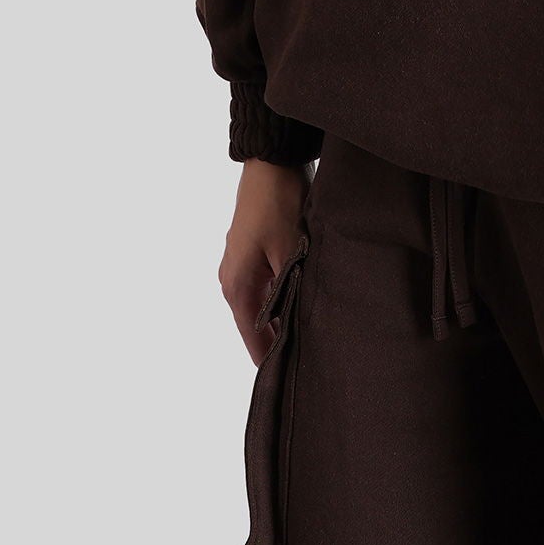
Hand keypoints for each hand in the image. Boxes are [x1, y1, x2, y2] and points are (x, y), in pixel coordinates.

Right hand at [219, 158, 312, 364]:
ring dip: (282, 314)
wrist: (271, 162)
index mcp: (236, 286)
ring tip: (311, 333)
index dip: (270, 360)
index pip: (253, 338)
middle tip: (308, 358)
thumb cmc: (279, 206)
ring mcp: (240, 264)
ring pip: (263, 302)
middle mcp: (232, 279)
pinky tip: (304, 297)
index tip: (287, 382)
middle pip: (256, 322)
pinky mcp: (252, 250)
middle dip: (279, 339)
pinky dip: (282, 294)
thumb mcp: (289, 252)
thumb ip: (290, 292)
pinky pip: (266, 283)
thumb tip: (298, 328)